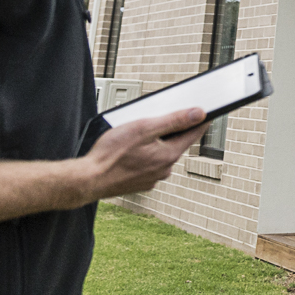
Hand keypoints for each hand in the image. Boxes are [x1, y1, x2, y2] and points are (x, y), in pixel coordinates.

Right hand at [78, 108, 208, 201]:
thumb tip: (199, 114)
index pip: (194, 133)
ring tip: (134, 137)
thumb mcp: (144, 128)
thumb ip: (173, 120)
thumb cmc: (111, 155)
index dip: (199, 120)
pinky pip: (149, 164)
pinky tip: (129, 152)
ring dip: (154, 144)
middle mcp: (165, 169)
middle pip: (176, 143)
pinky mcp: (141, 182)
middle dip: (170, 131)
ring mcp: (153, 178)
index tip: (206, 111)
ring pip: (160, 154)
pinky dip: (144, 156)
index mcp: (169, 155)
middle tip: (155, 120)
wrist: (88, 180)